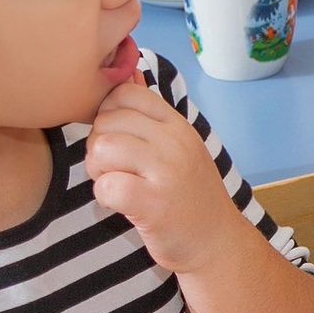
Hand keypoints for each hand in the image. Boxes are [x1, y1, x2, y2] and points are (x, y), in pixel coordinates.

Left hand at [85, 78, 241, 275]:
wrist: (216, 242)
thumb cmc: (189, 194)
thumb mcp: (178, 145)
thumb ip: (150, 112)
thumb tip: (128, 70)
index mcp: (178, 125)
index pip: (125, 94)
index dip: (108, 114)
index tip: (119, 139)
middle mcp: (175, 142)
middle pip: (106, 121)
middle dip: (98, 145)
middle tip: (115, 167)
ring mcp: (166, 172)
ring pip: (101, 149)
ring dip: (98, 169)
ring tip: (116, 182)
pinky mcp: (153, 204)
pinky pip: (106, 185)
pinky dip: (104, 196)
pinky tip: (120, 202)